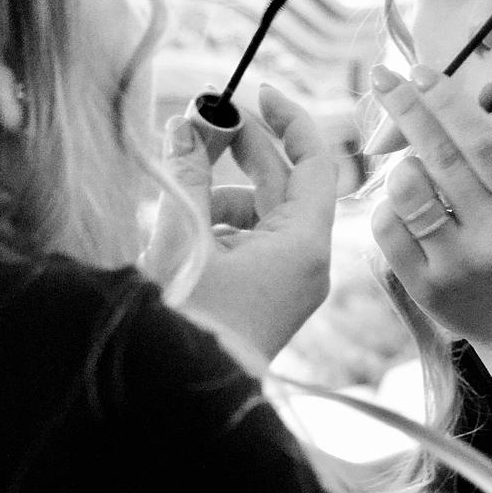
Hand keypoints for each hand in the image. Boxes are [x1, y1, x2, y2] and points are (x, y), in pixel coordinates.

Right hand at [146, 84, 337, 359]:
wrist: (177, 401)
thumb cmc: (185, 321)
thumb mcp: (182, 236)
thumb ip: (187, 172)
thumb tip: (187, 122)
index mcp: (304, 245)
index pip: (315, 162)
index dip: (288, 119)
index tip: (257, 91)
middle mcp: (305, 262)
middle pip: (285, 184)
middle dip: (245, 148)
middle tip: (205, 118)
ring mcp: (286, 283)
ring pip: (260, 214)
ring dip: (221, 189)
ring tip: (179, 182)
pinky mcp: (263, 298)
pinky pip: (248, 242)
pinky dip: (217, 223)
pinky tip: (181, 225)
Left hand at [368, 64, 491, 352]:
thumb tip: (434, 102)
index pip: (483, 143)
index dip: (448, 103)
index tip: (421, 71)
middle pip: (440, 159)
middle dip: (407, 109)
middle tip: (383, 76)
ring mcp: (458, 266)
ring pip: (406, 192)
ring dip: (401, 166)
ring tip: (413, 167)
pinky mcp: (427, 289)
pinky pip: (387, 230)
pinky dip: (388, 206)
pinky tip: (404, 206)